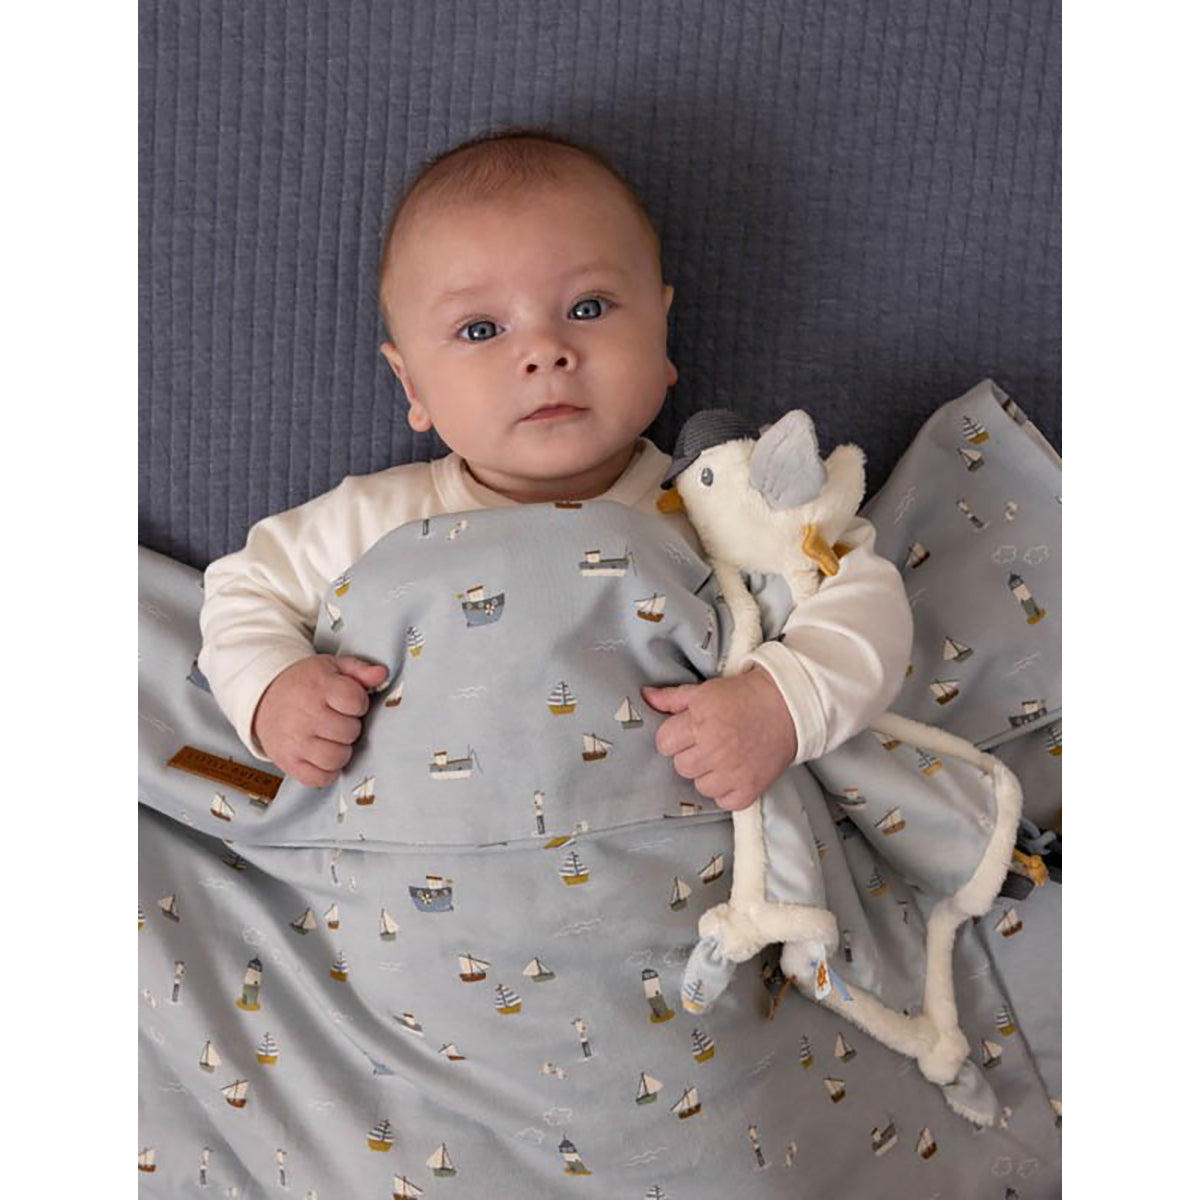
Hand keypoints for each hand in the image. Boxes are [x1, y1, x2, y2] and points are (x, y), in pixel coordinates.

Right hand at [252, 655, 388, 786]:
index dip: (359, 704)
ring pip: (337, 757)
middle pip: (349, 732)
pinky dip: (327, 772)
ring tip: (333, 739)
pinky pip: (319, 778)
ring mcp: (295, 741)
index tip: (349, 703)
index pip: (356, 702)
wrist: (263, 696)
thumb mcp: (331, 667)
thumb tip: (381, 674)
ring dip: (341, 750)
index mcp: (318, 687)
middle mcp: (305, 715)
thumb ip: (359, 670)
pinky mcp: (288, 761)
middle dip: (350, 727)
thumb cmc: (304, 683)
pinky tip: (324, 757)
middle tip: (339, 721)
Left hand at [642, 667, 796, 810]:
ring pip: (699, 786)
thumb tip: (645, 697)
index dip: (674, 737)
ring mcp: (732, 772)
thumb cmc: (744, 697)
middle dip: (691, 754)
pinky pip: (722, 801)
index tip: (689, 732)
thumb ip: (672, 698)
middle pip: (681, 766)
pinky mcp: (748, 790)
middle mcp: (714, 749)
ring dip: (708, 774)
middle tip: (709, 743)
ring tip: (724, 757)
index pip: (664, 743)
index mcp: (700, 721)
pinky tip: (735, 772)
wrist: (789, 707)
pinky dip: (727, 790)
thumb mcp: (705, 691)